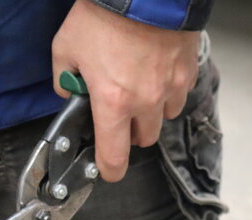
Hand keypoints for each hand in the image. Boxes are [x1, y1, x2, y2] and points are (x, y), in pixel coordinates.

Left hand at [52, 0, 199, 180]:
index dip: (109, 170)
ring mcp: (170, 86)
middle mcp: (145, 102)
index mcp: (112, 103)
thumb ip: (64, 79)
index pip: (114, 156)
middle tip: (117, 117)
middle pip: (143, 140)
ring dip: (150, 115)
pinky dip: (167, 93)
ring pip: (163, 119)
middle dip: (129, 135)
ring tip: (137, 93)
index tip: (106, 171)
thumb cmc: (102, 17)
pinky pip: (179, 95)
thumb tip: (69, 92)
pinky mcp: (187, 70)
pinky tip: (153, 76)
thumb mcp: (64, 49)